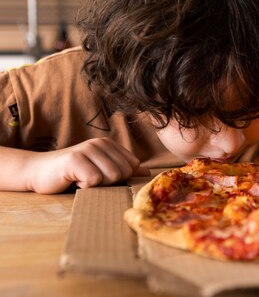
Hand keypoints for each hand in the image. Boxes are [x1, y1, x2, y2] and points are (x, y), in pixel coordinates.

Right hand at [27, 138, 149, 193]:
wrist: (38, 173)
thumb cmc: (72, 174)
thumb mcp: (101, 170)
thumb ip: (124, 169)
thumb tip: (147, 172)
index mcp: (109, 144)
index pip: (133, 166)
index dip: (119, 177)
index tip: (100, 175)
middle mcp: (100, 143)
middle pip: (123, 172)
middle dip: (108, 182)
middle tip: (89, 178)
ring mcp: (87, 149)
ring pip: (111, 176)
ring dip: (96, 185)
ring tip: (81, 178)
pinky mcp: (75, 160)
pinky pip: (94, 181)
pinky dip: (84, 187)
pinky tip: (73, 180)